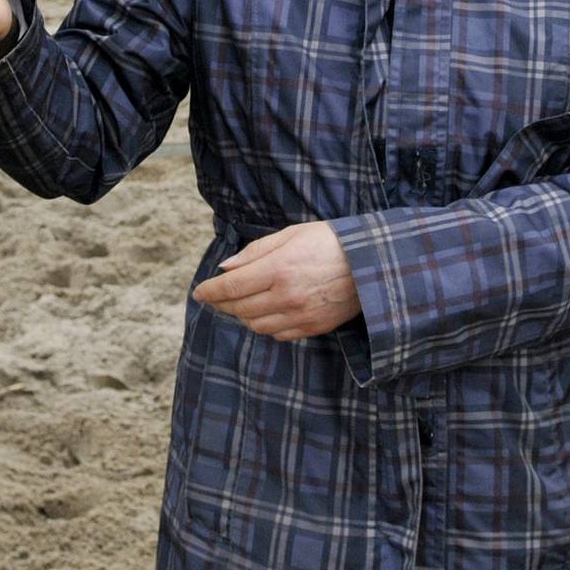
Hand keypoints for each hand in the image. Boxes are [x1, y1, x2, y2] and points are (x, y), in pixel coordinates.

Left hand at [191, 221, 361, 340]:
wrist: (371, 263)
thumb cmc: (329, 241)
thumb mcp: (290, 235)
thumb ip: (255, 252)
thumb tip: (226, 268)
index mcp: (279, 269)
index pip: (231, 287)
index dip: (210, 292)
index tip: (199, 292)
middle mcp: (287, 296)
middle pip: (240, 309)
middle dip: (222, 304)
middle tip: (216, 297)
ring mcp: (301, 316)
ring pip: (256, 325)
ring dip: (242, 316)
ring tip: (240, 305)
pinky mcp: (313, 328)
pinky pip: (278, 335)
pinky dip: (265, 326)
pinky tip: (264, 313)